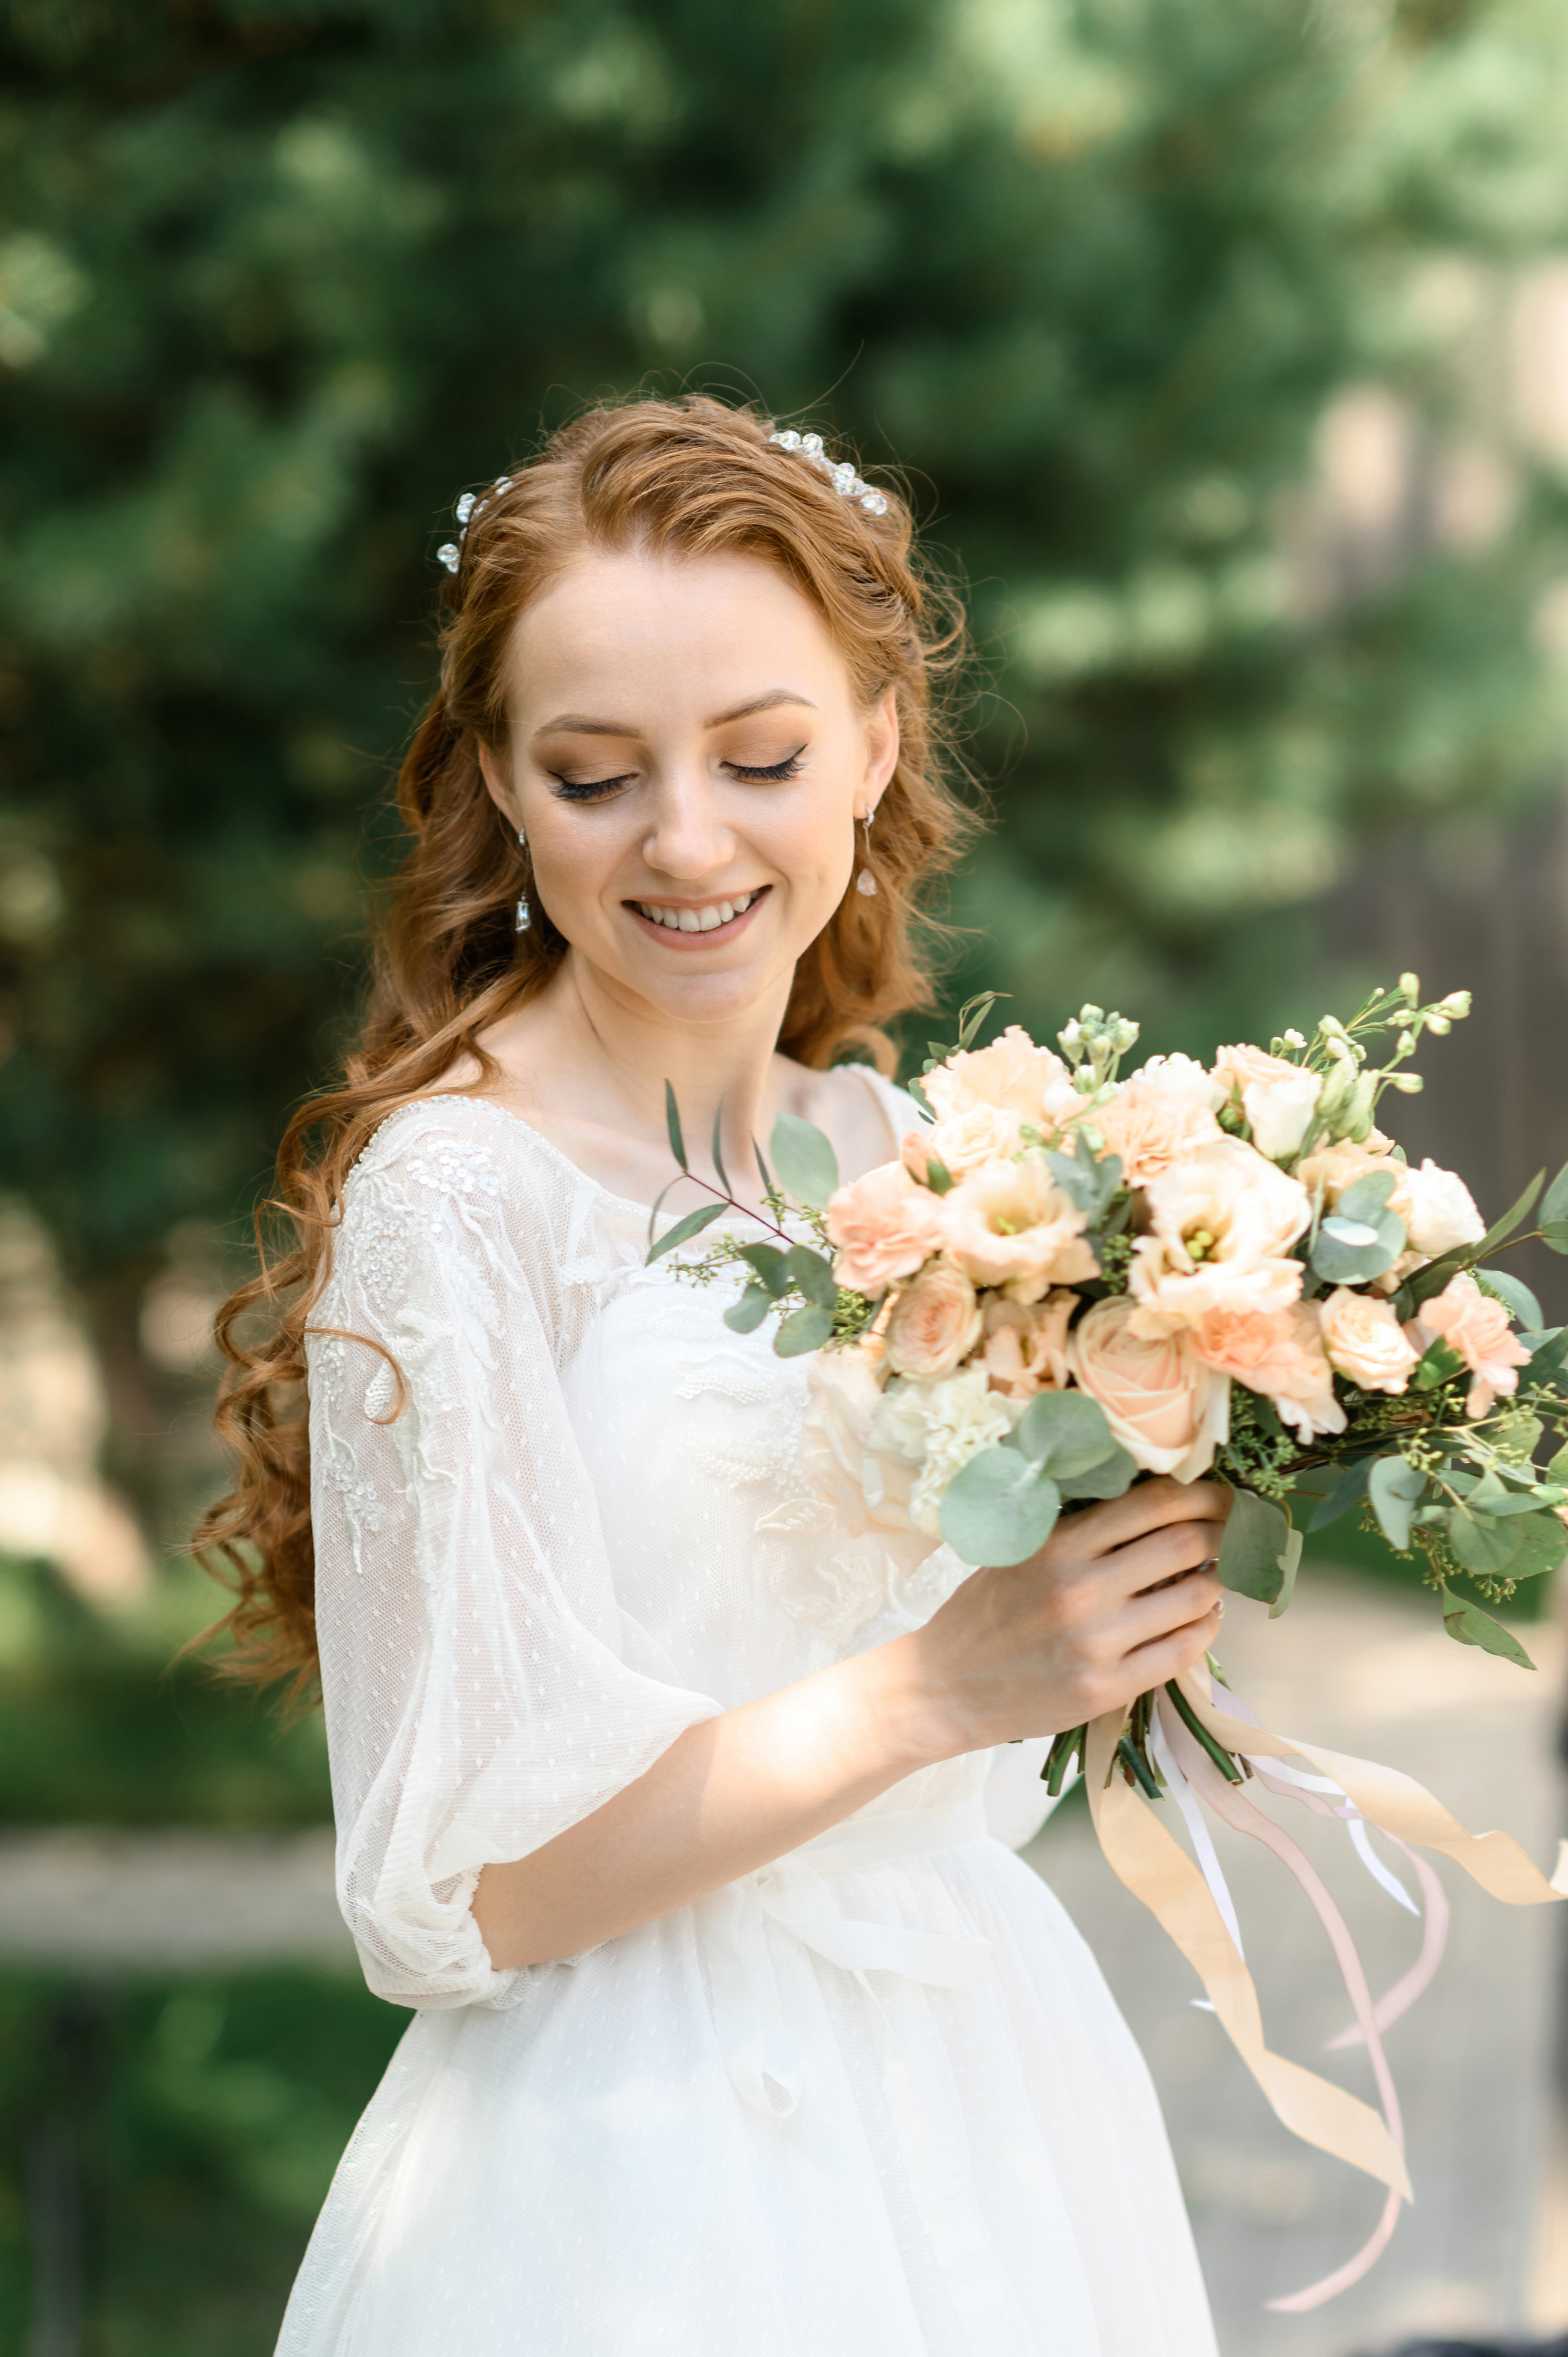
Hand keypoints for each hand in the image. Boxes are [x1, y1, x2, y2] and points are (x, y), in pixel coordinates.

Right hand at [904, 1477, 1230, 1755]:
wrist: (944, 1686)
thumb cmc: (984, 1611)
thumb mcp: (1017, 1549)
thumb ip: (1076, 1524)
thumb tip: (1154, 1499)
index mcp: (1058, 1543)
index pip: (1153, 1503)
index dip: (1201, 1493)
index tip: (1219, 1494)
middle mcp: (1081, 1589)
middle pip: (1185, 1544)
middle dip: (1219, 1533)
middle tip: (1227, 1533)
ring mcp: (1096, 1643)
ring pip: (1194, 1599)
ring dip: (1215, 1584)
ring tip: (1211, 1578)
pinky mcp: (1106, 1688)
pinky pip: (1182, 1651)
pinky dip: (1204, 1629)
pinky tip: (1202, 1619)